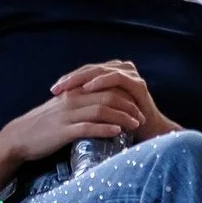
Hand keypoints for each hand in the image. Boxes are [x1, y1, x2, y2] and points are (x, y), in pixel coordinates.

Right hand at [0, 75, 147, 163]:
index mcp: (73, 92)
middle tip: (142, 117)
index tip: (137, 104)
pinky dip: (104, 129)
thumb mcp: (62, 108)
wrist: (18, 137)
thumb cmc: (42, 125)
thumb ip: (80, 103)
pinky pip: (87, 128)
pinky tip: (117, 133)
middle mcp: (72, 100)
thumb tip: (100, 106)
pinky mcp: (63, 131)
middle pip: (108, 96)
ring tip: (136, 125)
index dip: (124, 94)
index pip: (104, 86)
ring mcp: (67, 115)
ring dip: (122, 117)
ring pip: (101, 110)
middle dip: (129, 106)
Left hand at [51, 60, 177, 141]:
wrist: (148, 134)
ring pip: (101, 70)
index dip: (69, 79)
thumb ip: (88, 100)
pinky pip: (116, 78)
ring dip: (82, 78)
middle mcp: (122, 69)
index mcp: (112, 73)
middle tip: (56, 88)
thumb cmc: (122, 124)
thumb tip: (63, 100)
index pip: (86, 71)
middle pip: (91, 68)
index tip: (53, 89)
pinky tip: (88, 88)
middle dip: (72, 78)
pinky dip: (101, 82)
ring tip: (67, 87)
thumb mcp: (101, 110)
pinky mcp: (137, 84)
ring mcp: (131, 75)